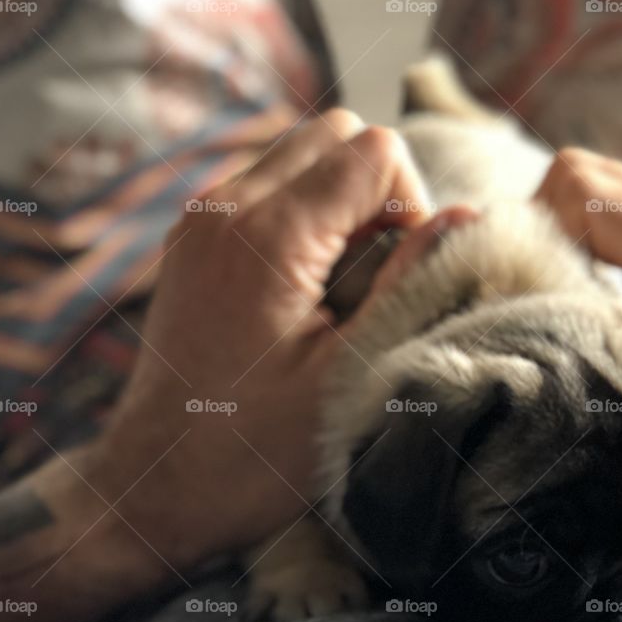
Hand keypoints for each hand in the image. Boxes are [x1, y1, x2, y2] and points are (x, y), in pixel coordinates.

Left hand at [82, 109, 436, 580]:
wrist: (156, 488)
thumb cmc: (252, 453)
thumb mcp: (349, 375)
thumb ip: (408, 285)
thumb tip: (466, 217)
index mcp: (267, 237)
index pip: (374, 151)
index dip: (410, 206)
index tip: (395, 278)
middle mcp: (223, 208)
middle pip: (336, 133)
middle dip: (377, 191)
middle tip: (372, 276)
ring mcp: (199, 219)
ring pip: (300, 152)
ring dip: (339, 200)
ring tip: (338, 286)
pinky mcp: (191, 238)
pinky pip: (265, 186)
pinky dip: (302, 215)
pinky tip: (302, 289)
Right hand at [536, 148, 621, 437]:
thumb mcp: (610, 361)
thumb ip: (555, 301)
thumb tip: (473, 243)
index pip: (580, 190)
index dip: (535, 228)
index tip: (525, 281)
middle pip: (581, 173)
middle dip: (542, 221)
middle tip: (536, 278)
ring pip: (592, 178)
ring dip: (560, 223)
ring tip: (559, 280)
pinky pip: (612, 198)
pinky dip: (581, 228)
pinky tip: (583, 272)